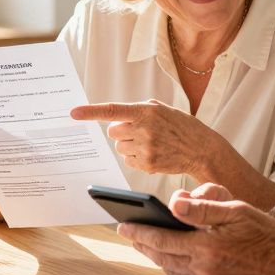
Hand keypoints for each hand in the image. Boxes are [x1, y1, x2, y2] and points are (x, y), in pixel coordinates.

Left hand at [70, 99, 218, 176]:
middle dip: (121, 131)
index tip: (73, 113)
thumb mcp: (162, 109)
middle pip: (113, 132)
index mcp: (146, 111)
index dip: (90, 112)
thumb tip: (116, 117)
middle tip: (137, 131)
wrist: (200, 149)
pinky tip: (152, 153)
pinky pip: (128, 160)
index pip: (112, 111)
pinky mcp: (148, 164)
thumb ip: (139, 110)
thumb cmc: (180, 126)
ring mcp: (145, 148)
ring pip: (120, 147)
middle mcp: (144, 129)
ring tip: (150, 143)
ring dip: (129, 144)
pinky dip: (136, 157)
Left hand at [117, 183, 274, 274]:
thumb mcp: (237, 211)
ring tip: (146, 242)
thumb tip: (173, 203)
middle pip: (162, 256)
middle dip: (143, 244)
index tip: (123, 224)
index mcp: (206, 248)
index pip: (162, 239)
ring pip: (172, 270)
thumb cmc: (266, 235)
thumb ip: (203, 208)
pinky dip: (175, 267)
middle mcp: (204, 271)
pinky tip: (172, 256)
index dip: (140, 232)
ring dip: (157, 255)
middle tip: (129, 232)